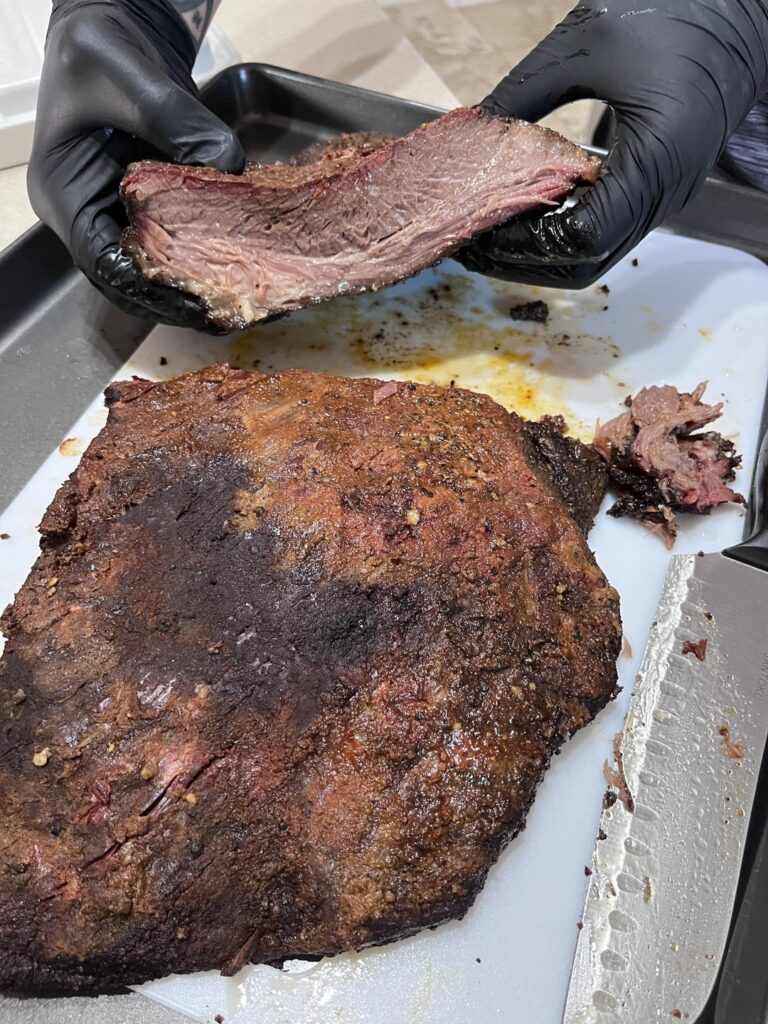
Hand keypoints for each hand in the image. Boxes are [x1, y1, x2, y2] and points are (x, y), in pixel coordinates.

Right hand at [27, 0, 244, 331]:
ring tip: (239, 304)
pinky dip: (207, 258)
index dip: (147, 288)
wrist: (118, 27)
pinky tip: (242, 271)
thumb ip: (179, 123)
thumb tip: (228, 166)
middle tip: (227, 314)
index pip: (101, 262)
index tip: (193, 299)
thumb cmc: (102, 49)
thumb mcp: (133, 78)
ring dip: (195, 288)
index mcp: (63, 192)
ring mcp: (118, 214)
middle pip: (130, 279)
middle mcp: (89, 214)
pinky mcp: (150, 207)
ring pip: (155, 270)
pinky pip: (178, 243)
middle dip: (177, 300)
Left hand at [458, 0, 767, 288]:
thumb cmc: (677, 11)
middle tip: (472, 243)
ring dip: (540, 252)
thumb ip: (523, 94)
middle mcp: (666, 193)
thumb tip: (472, 134)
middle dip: (522, 260)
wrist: (742, 6)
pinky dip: (562, 230)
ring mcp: (667, 197)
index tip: (479, 228)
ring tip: (492, 231)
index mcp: (656, 160)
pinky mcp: (661, 188)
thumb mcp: (585, 43)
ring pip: (596, 254)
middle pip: (585, 262)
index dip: (523, 242)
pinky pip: (607, 229)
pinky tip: (528, 209)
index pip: (581, 236)